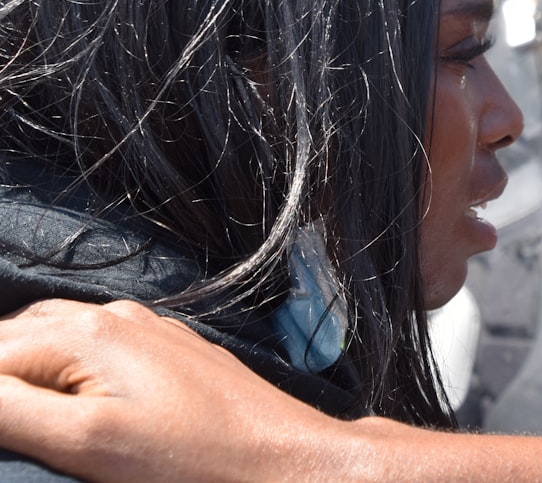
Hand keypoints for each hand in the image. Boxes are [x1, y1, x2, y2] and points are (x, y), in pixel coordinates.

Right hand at [0, 299, 350, 482]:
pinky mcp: (166, 347)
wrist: (279, 455)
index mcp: (85, 333)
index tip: (10, 432)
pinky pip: (94, 340)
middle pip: (15, 336)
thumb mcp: (87, 442)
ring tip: (20, 410)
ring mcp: (145, 328)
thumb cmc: (191, 458)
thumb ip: (11, 410)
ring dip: (22, 364)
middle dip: (0, 372)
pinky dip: (61, 361)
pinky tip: (64, 392)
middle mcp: (113, 316)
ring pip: (53, 333)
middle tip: (13, 429)